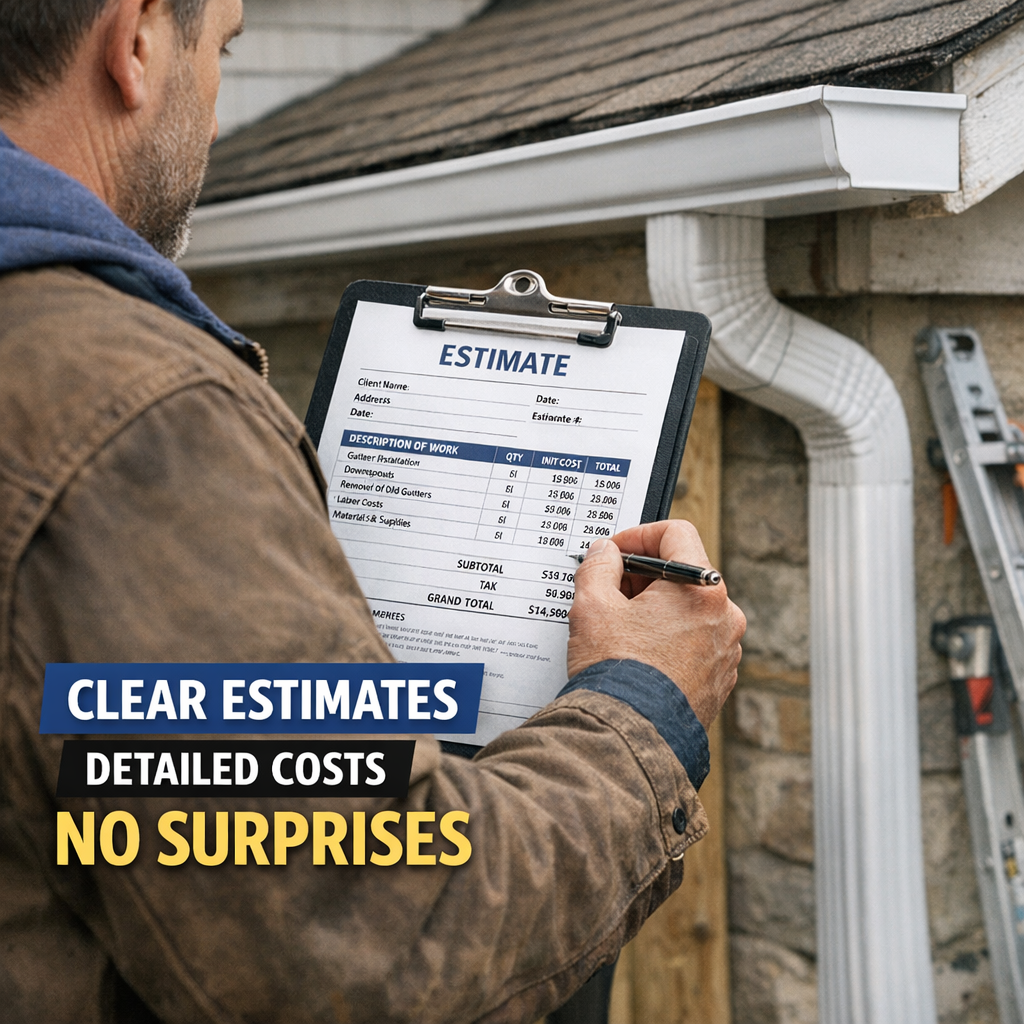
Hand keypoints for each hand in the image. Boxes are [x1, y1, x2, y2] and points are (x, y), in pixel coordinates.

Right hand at [567, 521, 745, 728]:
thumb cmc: (617, 673)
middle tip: (607, 592)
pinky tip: (635, 657)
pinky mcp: (719, 681)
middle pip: (683, 575)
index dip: (638, 535)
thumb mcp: (592, 606)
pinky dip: (666, 640)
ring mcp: (726, 652)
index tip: (614, 552)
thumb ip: (598, 567)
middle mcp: (725, 617)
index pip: (676, 534)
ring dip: (654, 610)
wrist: (631, 738)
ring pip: (688, 612)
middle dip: (642, 578)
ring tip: (617, 630)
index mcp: (703, 589)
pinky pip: (693, 644)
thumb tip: (605, 553)